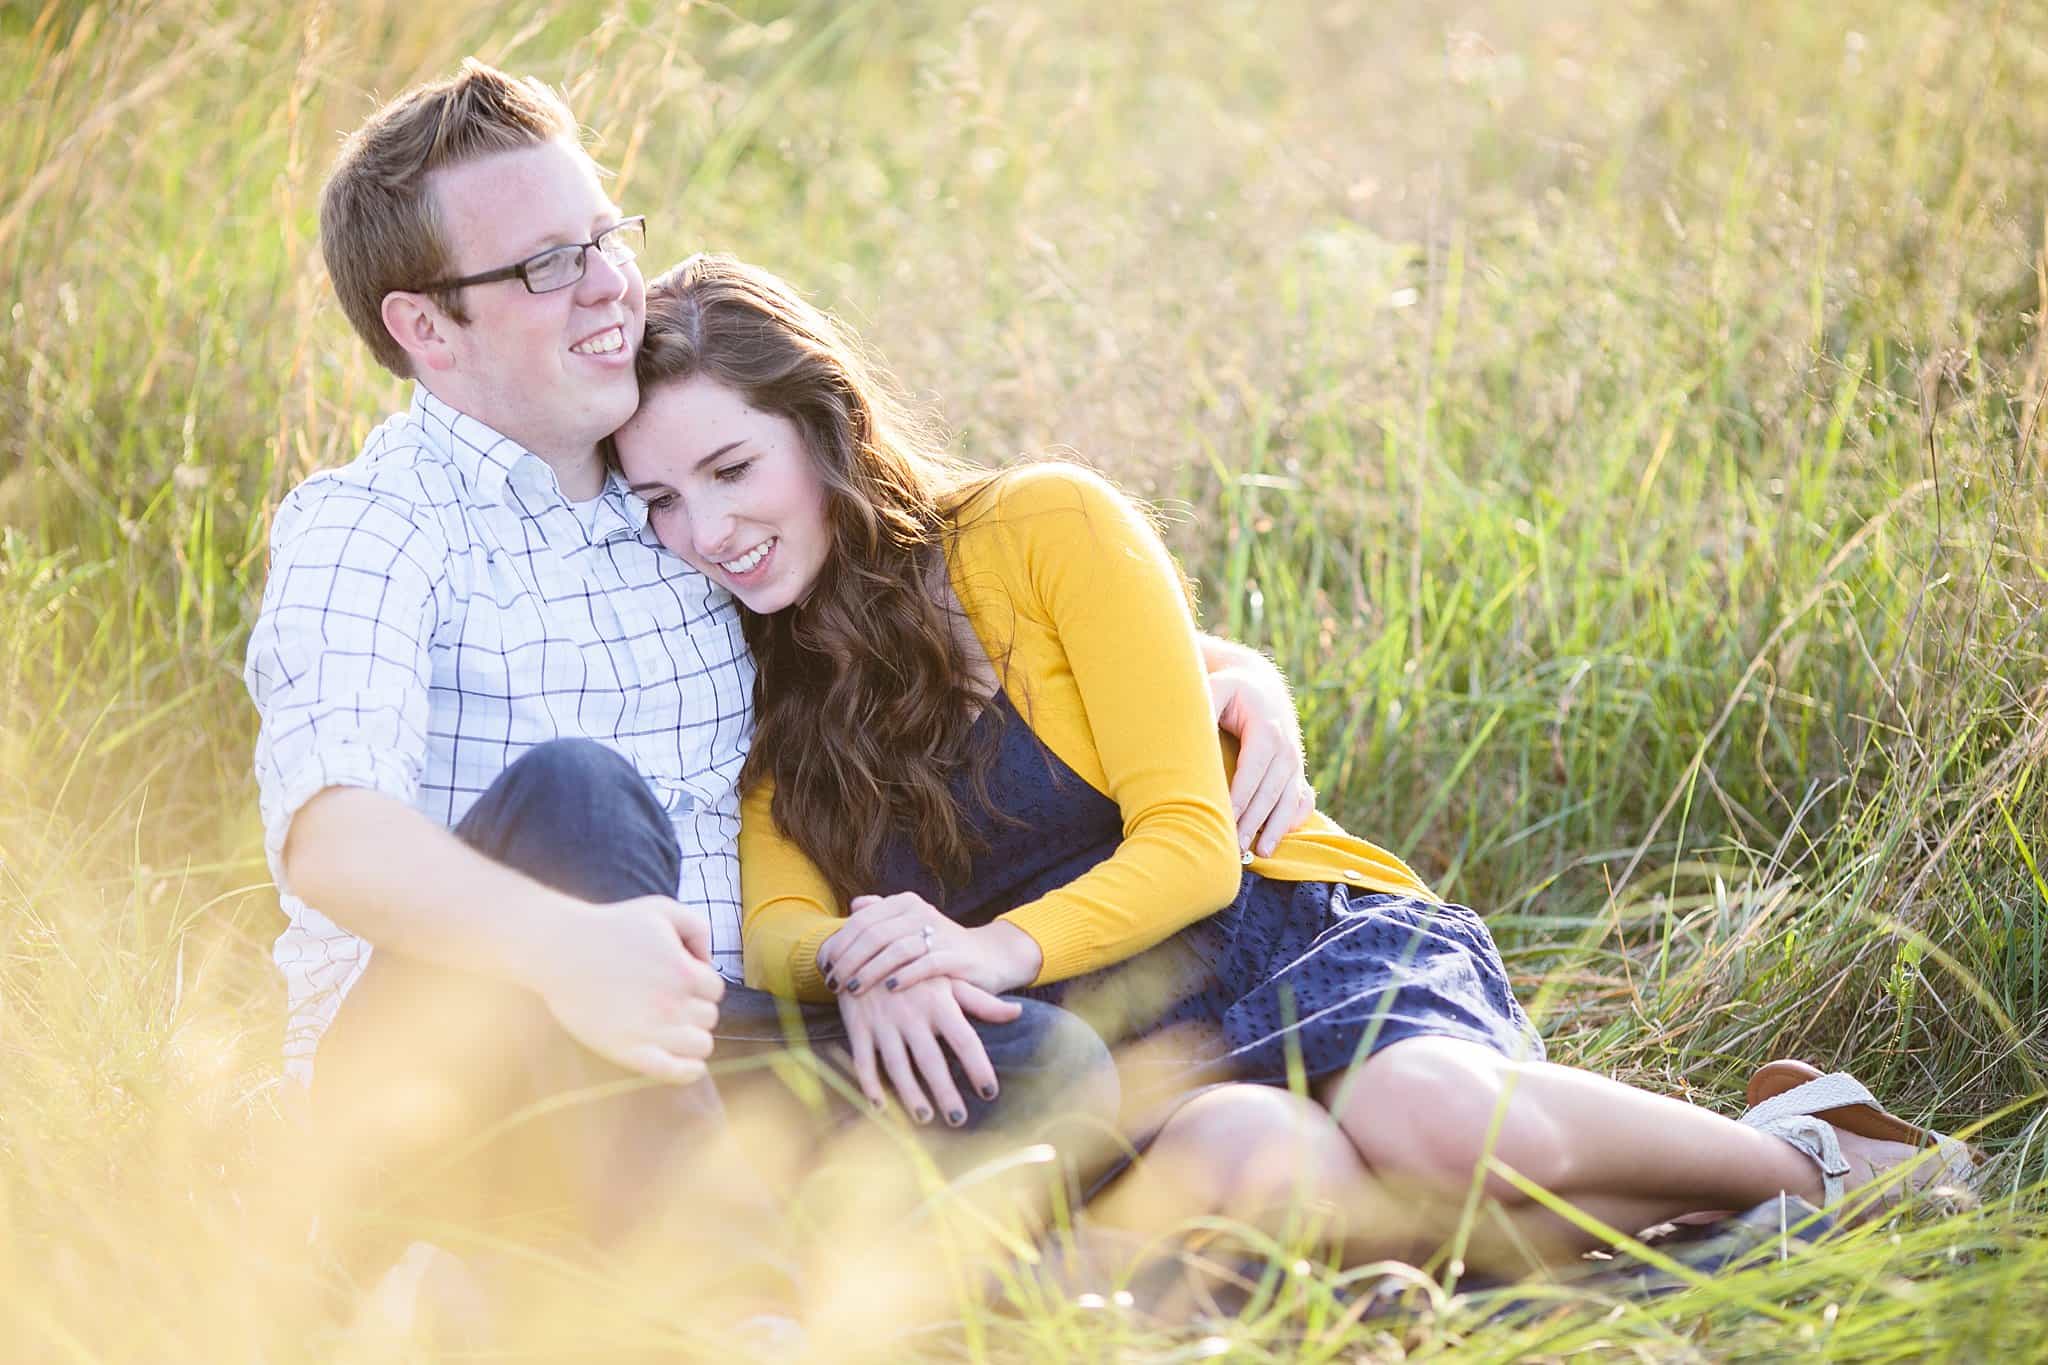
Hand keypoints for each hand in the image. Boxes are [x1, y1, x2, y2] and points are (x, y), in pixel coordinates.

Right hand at [525, 894, 725, 1084]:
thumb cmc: (611, 927)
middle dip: (694, 1008)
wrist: (561, 950)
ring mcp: (652, 1031)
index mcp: (684, 972)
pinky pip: (678, 1072)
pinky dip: (689, 1070)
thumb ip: (697, 927)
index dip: (698, 983)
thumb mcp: (662, 909)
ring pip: (701, 1045)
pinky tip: (687, 1063)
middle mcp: (673, 1004)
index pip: (715, 990)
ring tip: (667, 1024)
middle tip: (666, 999)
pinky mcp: (629, 1052)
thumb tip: (708, 963)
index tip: (675, 978)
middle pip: (709, 1017)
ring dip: (691, 1035)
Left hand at [817, 892, 1041, 996]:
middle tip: (833, 984)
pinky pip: (925, 964)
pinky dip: (904, 976)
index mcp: (905, 903)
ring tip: (852, 990)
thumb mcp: (910, 927)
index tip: (824, 968)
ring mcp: (939, 932)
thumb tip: (855, 905)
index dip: (839, 944)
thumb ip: (882, 916)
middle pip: (874, 935)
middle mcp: (920, 912)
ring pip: (894, 949)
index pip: (862, 920)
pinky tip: (889, 989)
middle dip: (848, 961)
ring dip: (869, 971)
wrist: (989, 957)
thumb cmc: (940, 947)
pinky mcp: (956, 956)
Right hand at [837, 976, 1021, 1124]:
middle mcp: (912, 1015)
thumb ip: (981, 1001)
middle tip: (959, 1119)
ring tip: (925, 1118)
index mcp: (938, 1003)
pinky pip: (863, 1060)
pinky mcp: (858, 1027)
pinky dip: (868, 1084)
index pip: (964, 1040)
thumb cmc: (916, 969)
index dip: (977, 1067)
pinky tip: (879, 1106)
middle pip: (931, 1060)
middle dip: (945, 1092)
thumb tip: (1018, 1012)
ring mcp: (883, 1022)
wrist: (865, 947)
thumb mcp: (948, 980)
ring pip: (897, 1065)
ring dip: (910, 1093)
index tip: (990, 1093)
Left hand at [1208, 662, 1315, 856]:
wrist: (1263, 688)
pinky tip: (1279, 839)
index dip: (1240, 797)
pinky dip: (1293, 820)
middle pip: (1270, 792)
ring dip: (1275, 829)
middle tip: (1235, 848)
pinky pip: (1301, 801)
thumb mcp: (1218, 688)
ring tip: (1260, 854)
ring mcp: (1294, 763)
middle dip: (1253, 821)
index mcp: (1267, 730)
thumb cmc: (1232, 692)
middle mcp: (1286, 749)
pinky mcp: (1296, 773)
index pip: (1252, 770)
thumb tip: (1187, 727)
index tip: (1225, 820)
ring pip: (1287, 801)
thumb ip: (1205, 704)